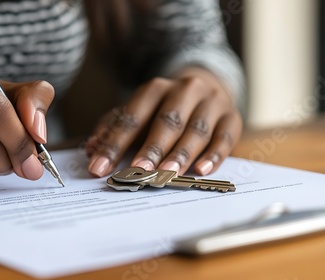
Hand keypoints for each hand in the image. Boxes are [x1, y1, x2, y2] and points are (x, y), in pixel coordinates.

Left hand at [85, 67, 241, 176]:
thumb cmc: (164, 108)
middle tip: (138, 171)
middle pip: (167, 121)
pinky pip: (226, 136)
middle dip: (151, 148)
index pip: (131, 118)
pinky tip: (201, 170)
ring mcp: (211, 102)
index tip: (99, 168)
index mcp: (155, 89)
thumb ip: (114, 129)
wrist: (207, 86)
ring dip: (181, 153)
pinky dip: (214, 155)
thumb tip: (92, 148)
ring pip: (196, 129)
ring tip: (167, 174)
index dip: (114, 144)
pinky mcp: (232, 116)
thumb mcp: (138, 113)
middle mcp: (185, 90)